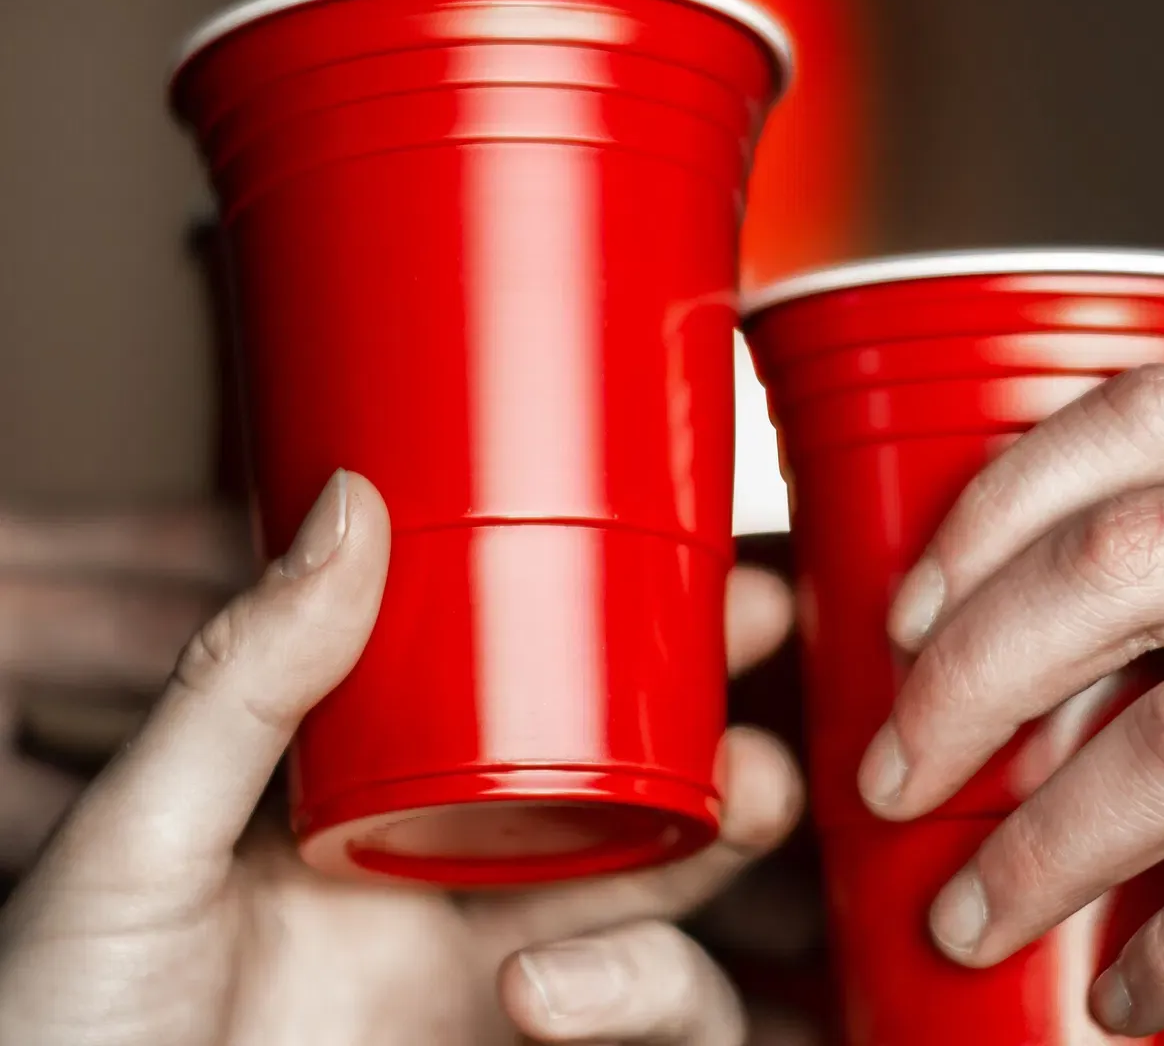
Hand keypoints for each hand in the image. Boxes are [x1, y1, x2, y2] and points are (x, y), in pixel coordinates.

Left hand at [0, 472, 804, 1044]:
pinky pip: (658, 1028)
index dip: (617, 625)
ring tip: (744, 795)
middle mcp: (449, 875)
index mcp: (374, 793)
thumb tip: (351, 505)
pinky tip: (549, 991)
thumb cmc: (66, 1028)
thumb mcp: (144, 839)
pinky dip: (643, 996)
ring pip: (672, 890)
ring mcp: (493, 972)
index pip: (520, 687)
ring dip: (726, 835)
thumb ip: (246, 681)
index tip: (691, 559)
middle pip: (629, 778)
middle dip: (714, 709)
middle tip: (759, 647)